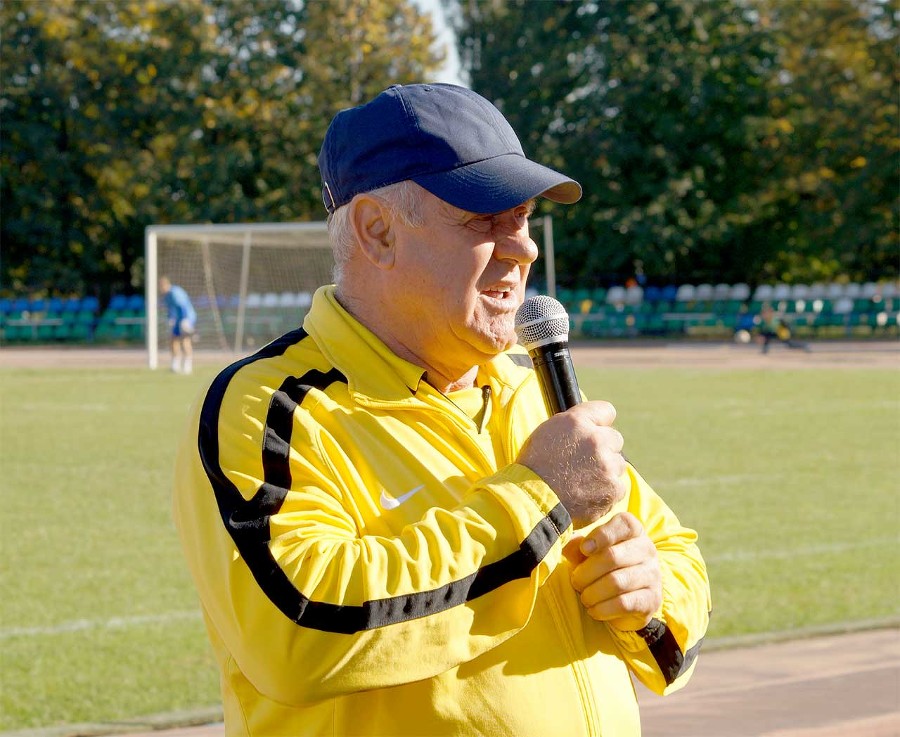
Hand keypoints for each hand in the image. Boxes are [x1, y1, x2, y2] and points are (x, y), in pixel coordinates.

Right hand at [517, 401, 626, 526]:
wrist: (531, 498)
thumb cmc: (536, 464)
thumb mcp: (548, 430)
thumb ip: (576, 422)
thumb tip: (597, 422)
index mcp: (578, 422)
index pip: (607, 411)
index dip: (600, 423)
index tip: (593, 432)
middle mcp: (596, 440)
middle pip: (615, 439)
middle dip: (604, 448)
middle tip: (583, 461)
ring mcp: (607, 465)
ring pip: (618, 463)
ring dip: (606, 469)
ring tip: (582, 480)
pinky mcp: (613, 489)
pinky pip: (619, 486)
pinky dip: (606, 490)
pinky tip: (587, 493)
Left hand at [564, 512, 662, 630]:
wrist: (629, 598)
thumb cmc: (604, 567)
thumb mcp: (589, 552)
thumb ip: (577, 546)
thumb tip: (566, 543)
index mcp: (634, 531)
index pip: (623, 524)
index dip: (601, 535)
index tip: (584, 549)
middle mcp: (647, 549)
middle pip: (613, 556)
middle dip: (586, 572)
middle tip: (575, 581)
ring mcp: (653, 574)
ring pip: (616, 582)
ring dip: (592, 593)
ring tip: (584, 597)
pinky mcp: (652, 599)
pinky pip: (623, 604)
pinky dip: (602, 609)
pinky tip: (594, 609)